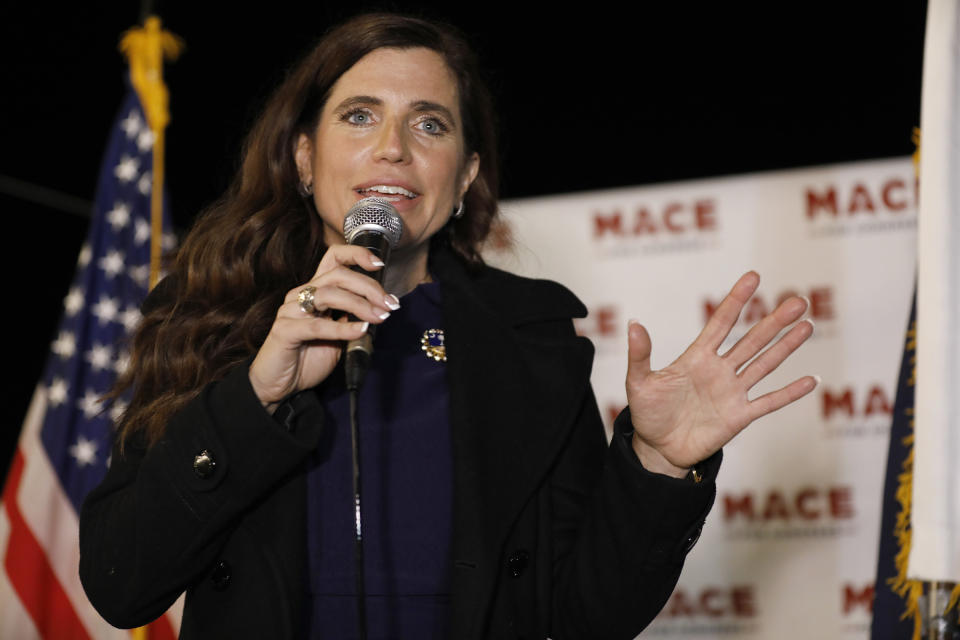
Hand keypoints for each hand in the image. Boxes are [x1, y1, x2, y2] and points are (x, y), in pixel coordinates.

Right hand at [248, 245, 398, 411]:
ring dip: (359, 304)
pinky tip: (360, 331)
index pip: (333, 257)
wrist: (282, 386)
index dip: (356, 255)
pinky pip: (316, 326)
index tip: (379, 264)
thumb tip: (380, 308)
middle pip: (337, 275)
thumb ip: (353, 318)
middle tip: (389, 304)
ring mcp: (290, 311)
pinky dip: (342, 328)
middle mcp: (301, 294)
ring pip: (328, 294)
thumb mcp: (339, 334)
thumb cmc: (309, 357)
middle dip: (368, 287)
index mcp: (314, 290)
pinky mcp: (285, 331)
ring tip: (379, 317)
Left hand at [625, 271, 816, 477]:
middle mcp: (719, 370)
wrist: (657, 448)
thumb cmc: (647, 413)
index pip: (721, 323)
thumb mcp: (638, 382)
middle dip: (774, 321)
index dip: (736, 300)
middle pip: (752, 340)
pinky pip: (769, 402)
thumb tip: (633, 324)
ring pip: (765, 364)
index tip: (753, 277)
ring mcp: (732, 392)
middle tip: (798, 300)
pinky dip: (790, 392)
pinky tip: (810, 380)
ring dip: (786, 346)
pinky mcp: (739, 416)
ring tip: (807, 325)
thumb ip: (641, 355)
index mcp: (697, 357)